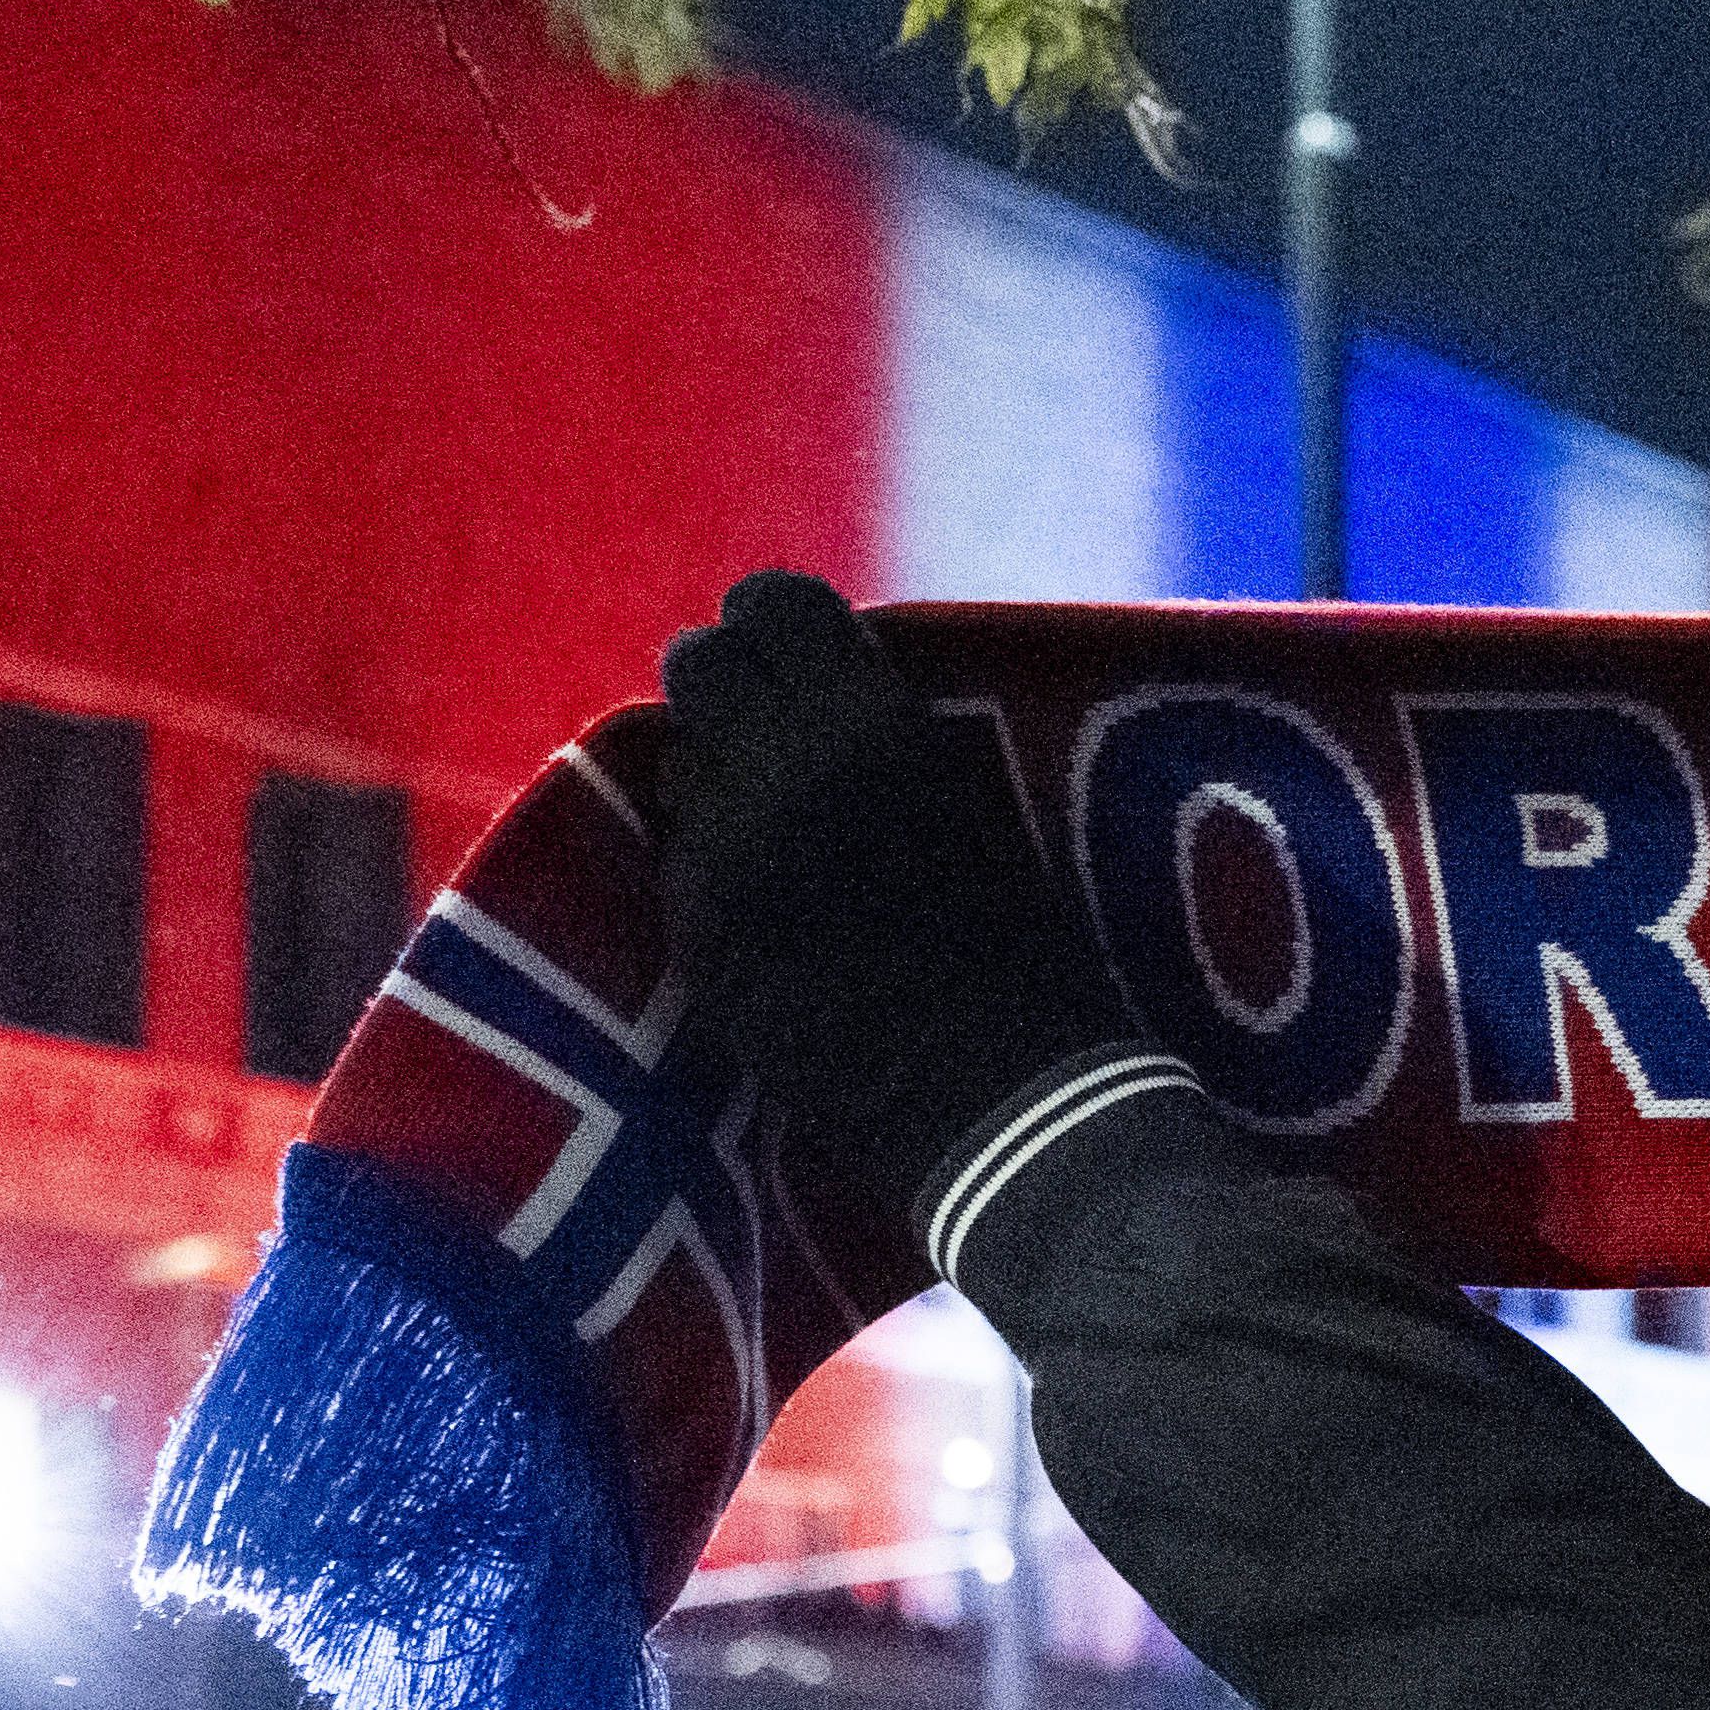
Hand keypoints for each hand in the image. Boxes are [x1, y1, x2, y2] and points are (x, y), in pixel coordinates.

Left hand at [644, 575, 1143, 1256]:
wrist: (1008, 1104)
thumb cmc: (1033, 953)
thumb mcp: (973, 796)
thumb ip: (883, 730)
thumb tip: (816, 683)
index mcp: (870, 722)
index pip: (770, 605)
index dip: (775, 625)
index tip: (793, 655)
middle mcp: (779, 771)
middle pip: (699, 667)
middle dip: (727, 689)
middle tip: (765, 733)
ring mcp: (724, 855)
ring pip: (676, 763)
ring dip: (713, 777)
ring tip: (768, 827)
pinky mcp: (696, 934)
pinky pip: (677, 858)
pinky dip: (710, 866)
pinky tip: (764, 907)